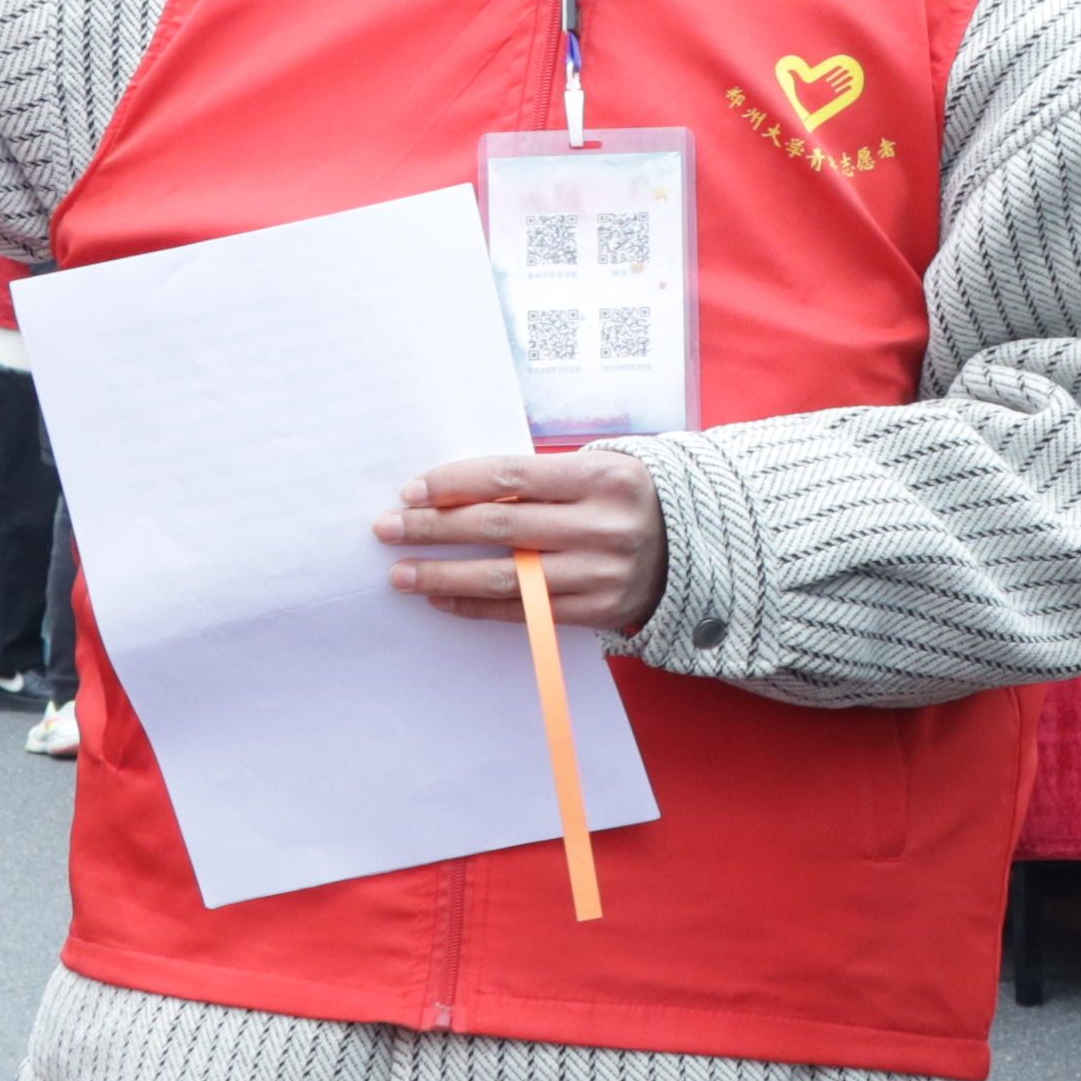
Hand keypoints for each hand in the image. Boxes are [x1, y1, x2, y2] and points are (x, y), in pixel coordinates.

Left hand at [379, 445, 665, 633]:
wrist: (692, 546)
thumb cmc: (624, 498)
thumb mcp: (595, 469)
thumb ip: (537, 478)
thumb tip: (451, 491)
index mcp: (602, 476)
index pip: (509, 477)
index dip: (454, 484)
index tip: (411, 491)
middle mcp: (603, 525)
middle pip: (499, 526)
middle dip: (435, 528)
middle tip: (388, 529)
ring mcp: (601, 572)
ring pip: (506, 576)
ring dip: (444, 575)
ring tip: (402, 574)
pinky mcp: (597, 611)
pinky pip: (524, 611)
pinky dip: (477, 605)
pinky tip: (443, 599)